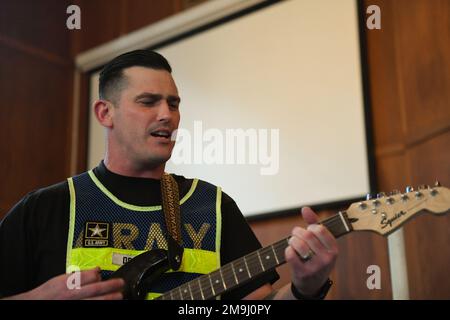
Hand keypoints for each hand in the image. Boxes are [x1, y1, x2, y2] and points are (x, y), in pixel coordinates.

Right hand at [5, 267, 123, 299]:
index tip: (102, 274)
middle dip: (110, 286)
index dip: (97, 274)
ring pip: (95, 301)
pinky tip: (108, 304)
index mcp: (67, 284)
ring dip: (108, 299)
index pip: (87, 277)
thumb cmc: (47, 293)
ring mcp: (73, 304)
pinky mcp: (75, 310)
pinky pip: (90, 307)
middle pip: (95, 290)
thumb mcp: (60, 280)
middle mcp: (71, 295)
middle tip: (121, 283)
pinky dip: (100, 305)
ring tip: (119, 296)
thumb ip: (78, 275)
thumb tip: (97, 270)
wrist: (33, 304)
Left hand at [285, 207, 337, 296]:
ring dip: (292, 240)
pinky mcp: (303, 272)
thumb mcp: (320, 242)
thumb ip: (314, 223)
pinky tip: (291, 252)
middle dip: (298, 232)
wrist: (312, 283)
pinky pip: (291, 254)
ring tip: (292, 242)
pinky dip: (288, 250)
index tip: (309, 231)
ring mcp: (316, 267)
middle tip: (296, 235)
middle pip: (307, 235)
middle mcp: (327, 258)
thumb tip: (305, 208)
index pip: (319, 229)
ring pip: (298, 244)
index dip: (310, 227)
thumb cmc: (316, 257)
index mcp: (334, 249)